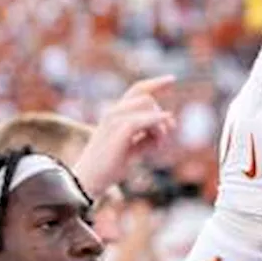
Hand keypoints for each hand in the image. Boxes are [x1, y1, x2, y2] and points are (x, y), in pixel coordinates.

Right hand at [73, 76, 176, 196]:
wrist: (89, 180)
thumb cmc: (109, 167)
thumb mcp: (133, 149)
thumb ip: (148, 137)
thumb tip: (169, 124)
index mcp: (115, 115)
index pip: (137, 90)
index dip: (155, 83)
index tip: (172, 79)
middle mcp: (113, 113)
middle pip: (147, 98)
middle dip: (160, 116)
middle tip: (164, 139)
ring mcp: (114, 119)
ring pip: (147, 105)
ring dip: (159, 125)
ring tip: (157, 147)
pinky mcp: (118, 130)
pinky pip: (144, 120)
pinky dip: (156, 124)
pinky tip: (161, 138)